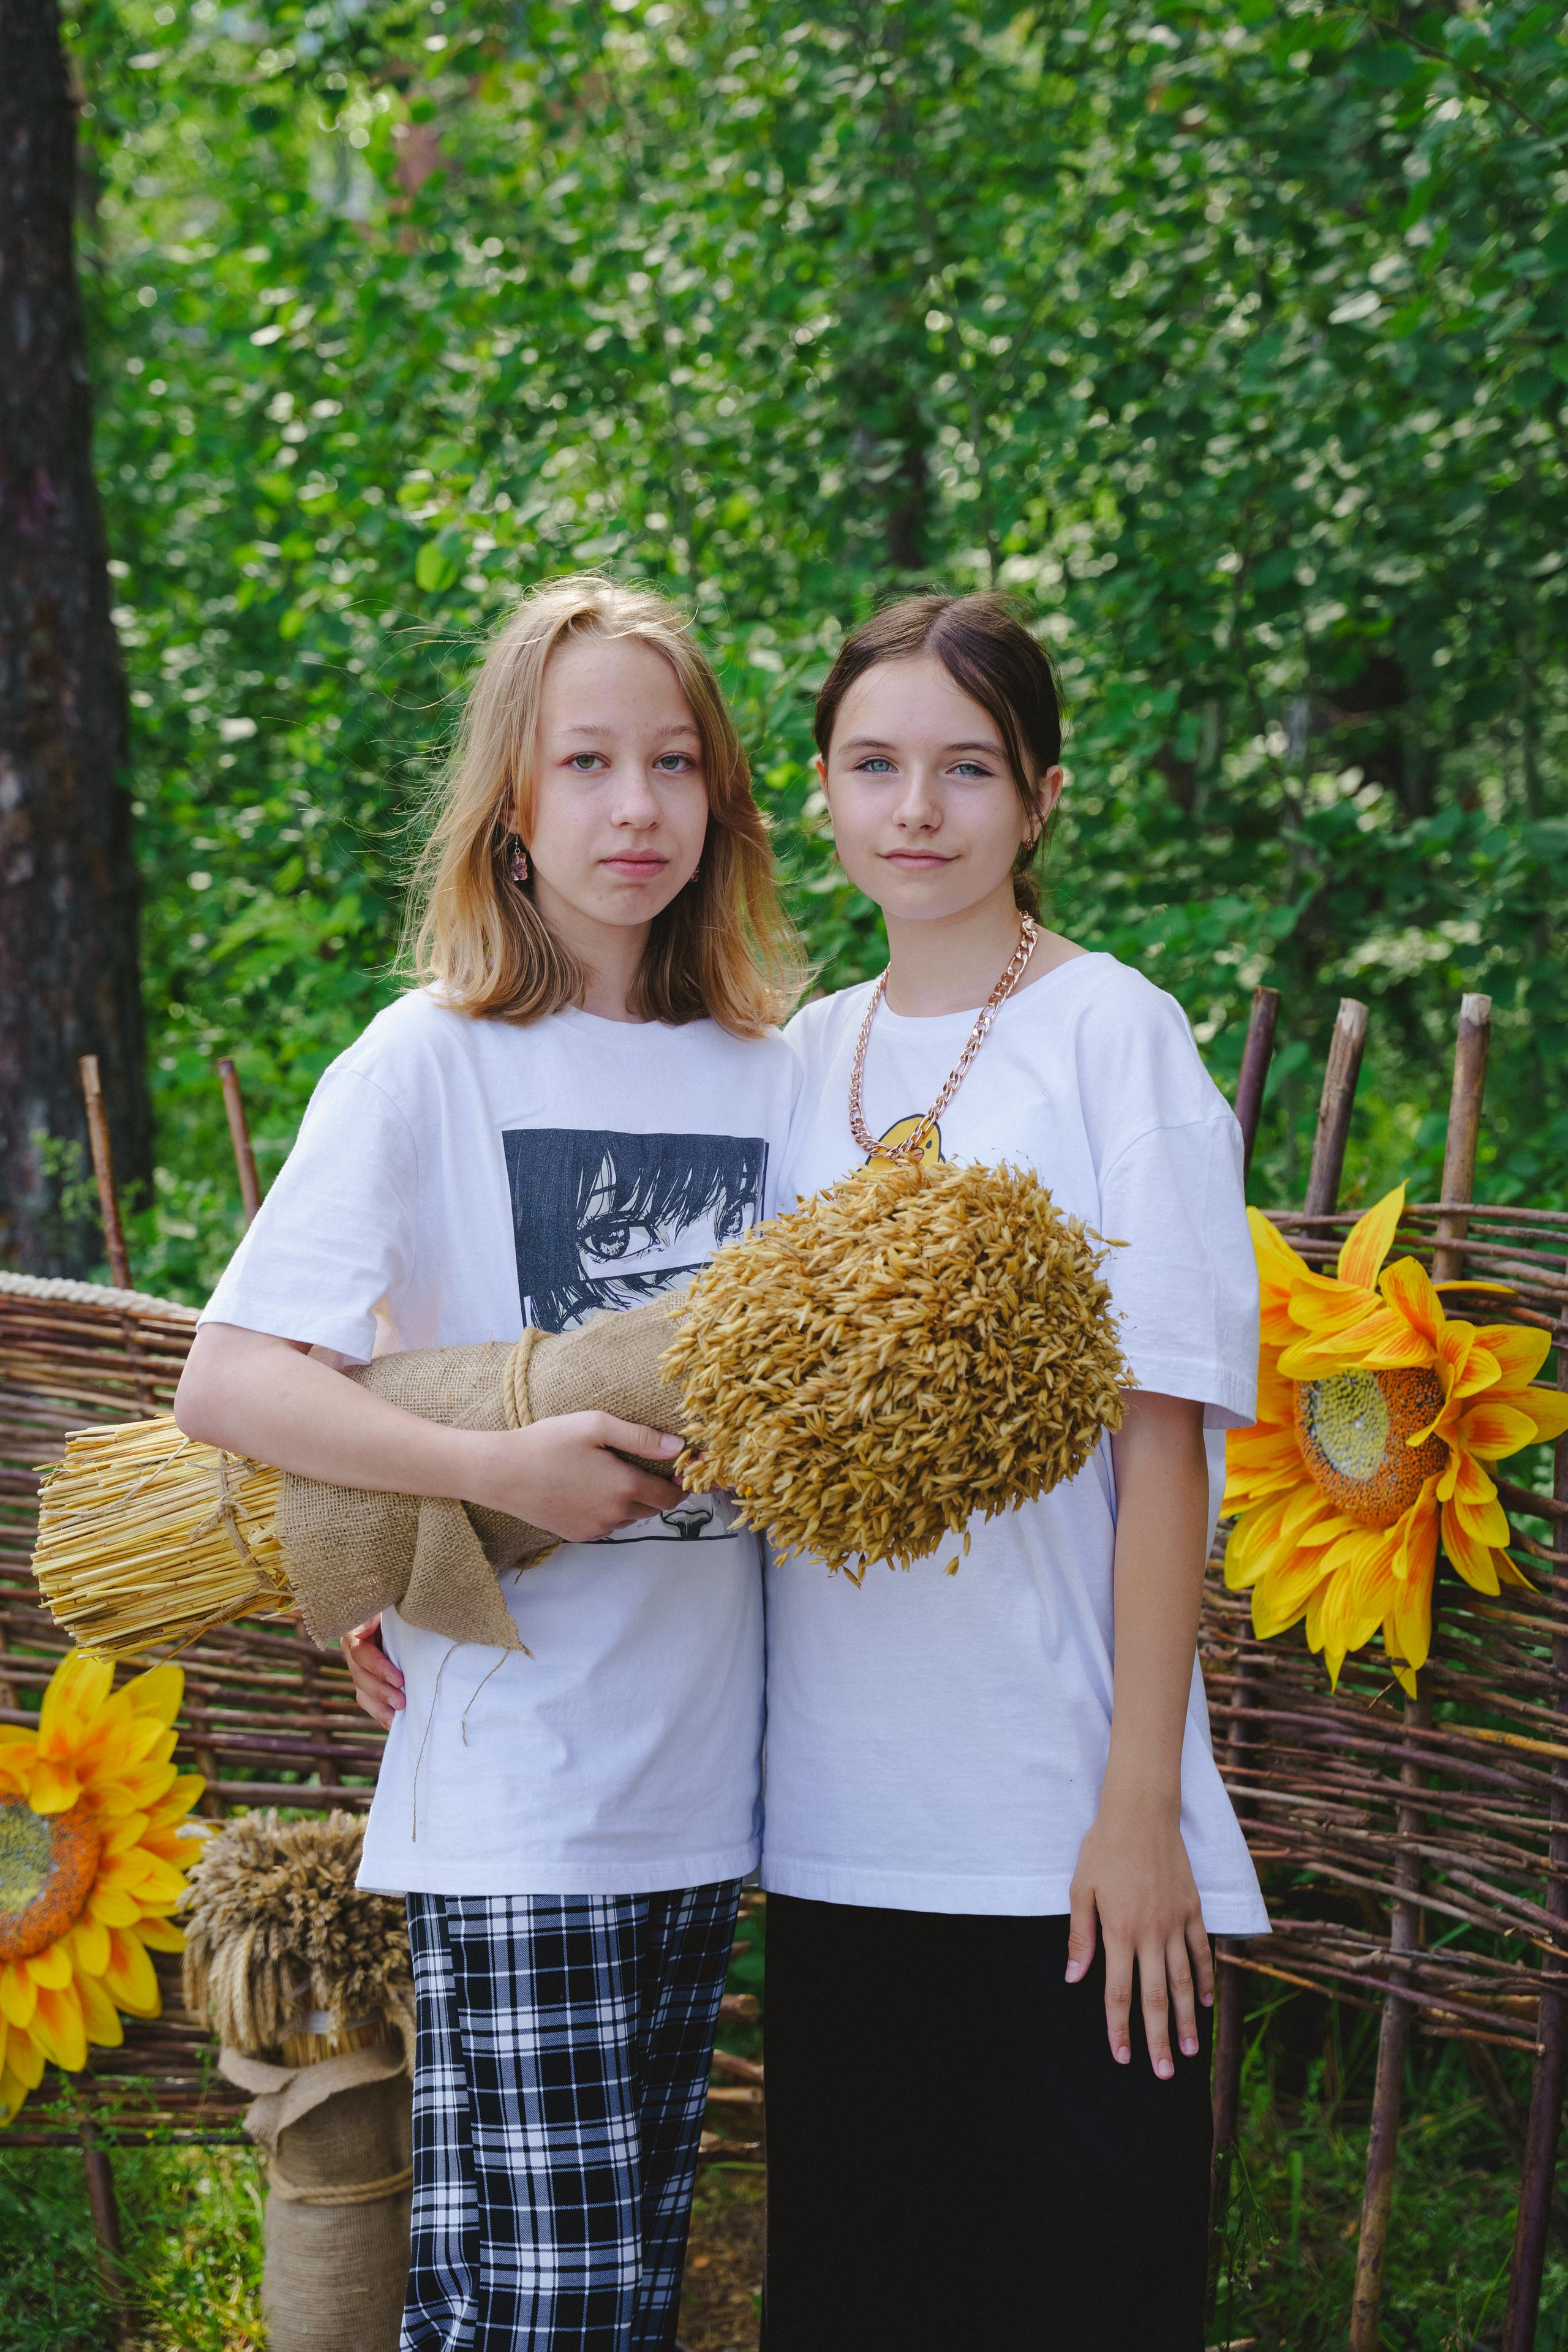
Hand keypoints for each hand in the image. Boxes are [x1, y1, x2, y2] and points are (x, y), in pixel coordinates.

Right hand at [342, 1615, 403, 1729]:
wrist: (407, 1614)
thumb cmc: (397, 1606)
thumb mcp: (387, 1604)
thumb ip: (374, 1614)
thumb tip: (366, 1627)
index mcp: (355, 1635)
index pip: (361, 1655)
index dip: (379, 1669)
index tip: (399, 1679)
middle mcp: (354, 1655)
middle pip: (361, 1678)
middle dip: (381, 1692)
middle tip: (401, 1703)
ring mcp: (361, 1672)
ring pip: (363, 1694)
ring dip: (380, 1708)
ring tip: (397, 1717)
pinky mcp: (371, 1684)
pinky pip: (371, 1702)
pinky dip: (381, 1714)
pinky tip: (393, 1724)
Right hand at [463, 1413, 685, 1543]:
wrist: (502, 1472)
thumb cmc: (548, 1442)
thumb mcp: (596, 1426)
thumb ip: (641, 1438)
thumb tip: (678, 1447)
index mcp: (624, 1488)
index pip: (671, 1496)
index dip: (682, 1485)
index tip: (683, 1470)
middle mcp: (614, 1515)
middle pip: (652, 1508)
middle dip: (656, 1490)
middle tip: (645, 1466)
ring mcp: (595, 1529)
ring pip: (629, 1518)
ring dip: (631, 1501)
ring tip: (613, 1474)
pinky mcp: (577, 1535)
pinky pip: (607, 1525)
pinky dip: (609, 1511)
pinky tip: (591, 1488)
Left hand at [1066, 1788, 1212, 2078]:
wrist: (1141, 1812)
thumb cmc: (1103, 1848)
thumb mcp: (1080, 1889)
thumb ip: (1081, 1937)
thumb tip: (1074, 1979)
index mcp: (1119, 1930)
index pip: (1120, 1991)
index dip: (1120, 2027)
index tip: (1122, 2057)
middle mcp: (1151, 1932)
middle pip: (1156, 1997)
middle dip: (1159, 2039)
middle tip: (1165, 2073)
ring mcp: (1176, 1922)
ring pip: (1184, 1981)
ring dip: (1186, 2020)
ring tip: (1190, 2052)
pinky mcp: (1194, 1909)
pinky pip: (1202, 1952)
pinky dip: (1205, 1980)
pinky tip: (1205, 2004)